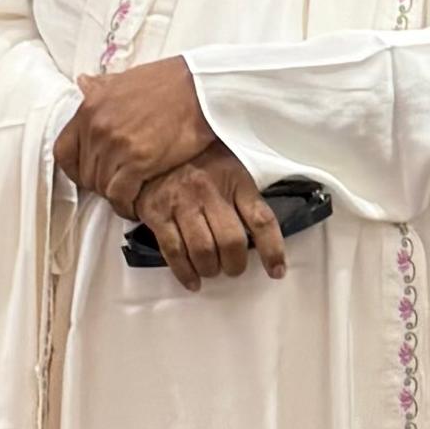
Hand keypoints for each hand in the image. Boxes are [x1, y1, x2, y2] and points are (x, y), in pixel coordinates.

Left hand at [56, 54, 214, 212]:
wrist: (200, 88)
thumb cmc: (168, 82)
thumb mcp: (125, 79)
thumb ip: (101, 86)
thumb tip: (83, 82)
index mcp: (90, 107)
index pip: (63, 151)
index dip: (74, 169)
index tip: (87, 175)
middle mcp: (97, 127)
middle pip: (85, 173)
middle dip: (99, 184)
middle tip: (117, 185)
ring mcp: (117, 145)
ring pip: (102, 186)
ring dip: (115, 195)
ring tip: (129, 195)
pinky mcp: (139, 162)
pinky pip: (121, 194)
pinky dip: (126, 205)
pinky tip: (135, 205)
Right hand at [133, 142, 288, 292]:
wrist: (153, 148)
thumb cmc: (198, 161)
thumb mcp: (229, 166)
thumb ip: (244, 196)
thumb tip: (260, 236)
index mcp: (234, 179)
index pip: (261, 219)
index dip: (272, 250)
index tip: (277, 271)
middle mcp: (210, 191)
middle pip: (231, 242)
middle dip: (235, 264)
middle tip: (233, 268)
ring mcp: (182, 203)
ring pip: (203, 251)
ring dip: (211, 269)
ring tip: (212, 270)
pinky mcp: (158, 214)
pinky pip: (174, 251)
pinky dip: (185, 272)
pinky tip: (192, 280)